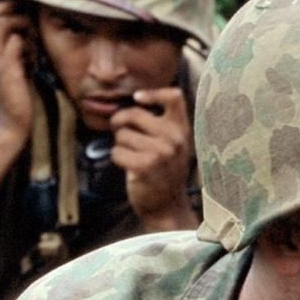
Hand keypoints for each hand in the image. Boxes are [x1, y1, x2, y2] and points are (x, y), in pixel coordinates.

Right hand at [0, 1, 33, 143]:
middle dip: (9, 9)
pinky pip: (15, 42)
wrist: (14, 125)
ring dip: (20, 22)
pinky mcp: (9, 70)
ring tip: (33, 32)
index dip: (1, 10)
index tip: (21, 12)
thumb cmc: (19, 99)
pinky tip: (35, 53)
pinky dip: (27, 41)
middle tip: (27, 13)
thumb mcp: (17, 71)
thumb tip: (27, 39)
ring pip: (2, 25)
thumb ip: (18, 54)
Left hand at [109, 87, 197, 231]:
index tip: (138, 99)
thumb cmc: (165, 173)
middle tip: (119, 130)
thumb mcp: (174, 146)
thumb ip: (163, 125)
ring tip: (130, 155)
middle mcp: (174, 139)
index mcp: (182, 130)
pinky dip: (117, 159)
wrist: (167, 206)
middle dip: (120, 122)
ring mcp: (160, 153)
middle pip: (134, 113)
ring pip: (122, 135)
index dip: (152, 93)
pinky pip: (117, 152)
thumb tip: (134, 101)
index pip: (174, 97)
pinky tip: (127, 166)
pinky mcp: (144, 166)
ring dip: (119, 145)